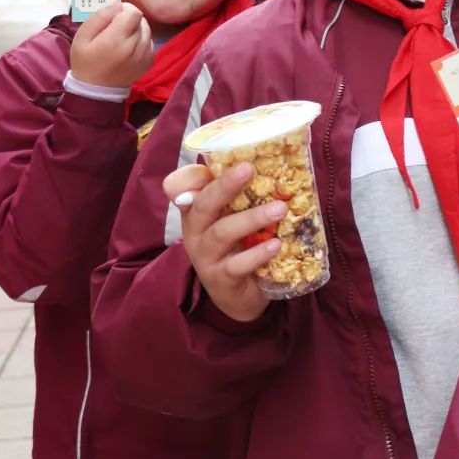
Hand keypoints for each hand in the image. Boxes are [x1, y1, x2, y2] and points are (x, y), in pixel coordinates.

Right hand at [70, 1, 153, 87]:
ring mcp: (144, 56)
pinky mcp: (149, 61)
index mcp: (115, 41)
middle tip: (115, 27)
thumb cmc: (86, 61)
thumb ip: (100, 17)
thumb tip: (118, 5)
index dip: (125, 9)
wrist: (97, 90)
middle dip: (129, 19)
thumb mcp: (82, 37)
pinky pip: (150, 41)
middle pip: (141, 20)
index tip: (115, 14)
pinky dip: (141, 40)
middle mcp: (134, 48)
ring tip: (121, 37)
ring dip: (136, 29)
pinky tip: (128, 47)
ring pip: (147, 30)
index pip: (134, 13)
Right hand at [165, 162, 283, 322]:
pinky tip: (276, 244)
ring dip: (251, 218)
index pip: (179, 188)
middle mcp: (196, 231)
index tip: (208, 163)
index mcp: (197, 210)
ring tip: (280, 209)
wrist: (239, 295)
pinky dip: (257, 254)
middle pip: (203, 204)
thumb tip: (272, 163)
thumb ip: (244, 192)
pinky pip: (237, 265)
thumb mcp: (235, 216)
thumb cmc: (238, 245)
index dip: (187, 177)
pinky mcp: (221, 279)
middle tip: (249, 168)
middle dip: (225, 185)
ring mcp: (206, 256)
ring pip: (222, 233)